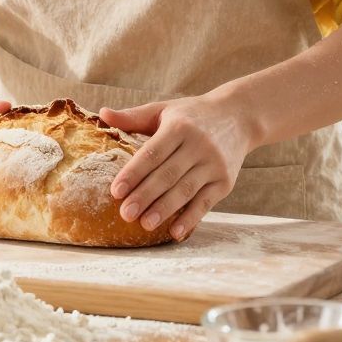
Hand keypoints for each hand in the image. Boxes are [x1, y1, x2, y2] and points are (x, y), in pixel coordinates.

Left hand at [97, 93, 254, 240]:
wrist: (239, 117)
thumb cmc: (192, 115)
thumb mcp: (164, 109)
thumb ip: (133, 116)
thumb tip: (102, 114)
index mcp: (179, 126)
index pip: (152, 153)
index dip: (133, 173)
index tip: (115, 191)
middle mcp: (199, 145)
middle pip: (168, 174)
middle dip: (145, 195)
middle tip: (125, 214)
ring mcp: (214, 164)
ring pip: (186, 190)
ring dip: (165, 209)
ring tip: (145, 224)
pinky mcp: (225, 181)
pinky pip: (205, 202)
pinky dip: (191, 218)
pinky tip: (175, 231)